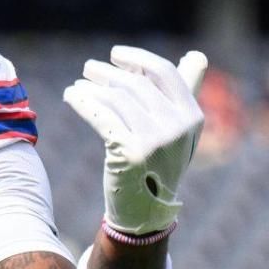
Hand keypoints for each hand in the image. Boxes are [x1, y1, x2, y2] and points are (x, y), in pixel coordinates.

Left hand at [63, 46, 206, 234]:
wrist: (145, 213)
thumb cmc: (159, 166)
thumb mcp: (180, 131)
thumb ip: (187, 93)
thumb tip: (197, 56)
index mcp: (192, 116)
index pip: (164, 73)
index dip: (137, 59)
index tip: (115, 54)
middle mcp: (177, 126)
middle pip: (136, 83)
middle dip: (108, 72)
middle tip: (88, 68)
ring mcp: (154, 141)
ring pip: (116, 98)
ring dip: (91, 87)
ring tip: (77, 86)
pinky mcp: (129, 153)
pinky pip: (101, 116)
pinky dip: (83, 102)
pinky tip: (71, 96)